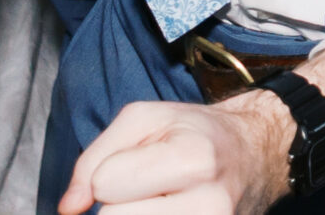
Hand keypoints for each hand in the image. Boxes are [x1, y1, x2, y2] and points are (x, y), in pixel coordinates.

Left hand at [59, 47, 324, 214]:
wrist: (255, 156)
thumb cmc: (197, 133)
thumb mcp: (144, 118)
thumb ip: (94, 157)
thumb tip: (69, 206)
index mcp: (193, 159)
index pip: (107, 186)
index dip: (111, 175)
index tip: (137, 166)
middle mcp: (210, 205)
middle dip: (119, 204)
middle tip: (147, 189)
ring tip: (156, 204)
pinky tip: (163, 211)